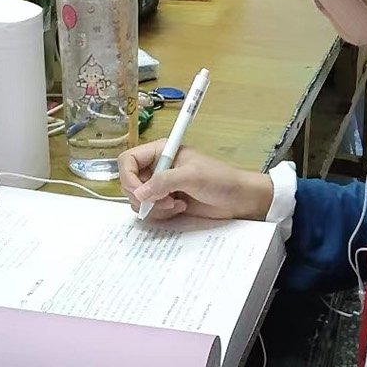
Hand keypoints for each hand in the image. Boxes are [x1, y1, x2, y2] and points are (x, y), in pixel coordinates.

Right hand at [118, 140, 273, 221]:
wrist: (239, 199)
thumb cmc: (221, 180)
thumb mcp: (192, 176)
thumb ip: (164, 182)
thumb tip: (140, 193)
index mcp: (161, 152)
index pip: (128, 160)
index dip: (129, 178)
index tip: (142, 193)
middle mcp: (157, 168)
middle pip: (129, 183)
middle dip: (144, 197)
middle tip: (165, 200)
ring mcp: (161, 186)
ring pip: (138, 200)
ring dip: (154, 207)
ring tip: (176, 204)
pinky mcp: (166, 202)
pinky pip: (150, 211)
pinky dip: (161, 214)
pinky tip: (180, 208)